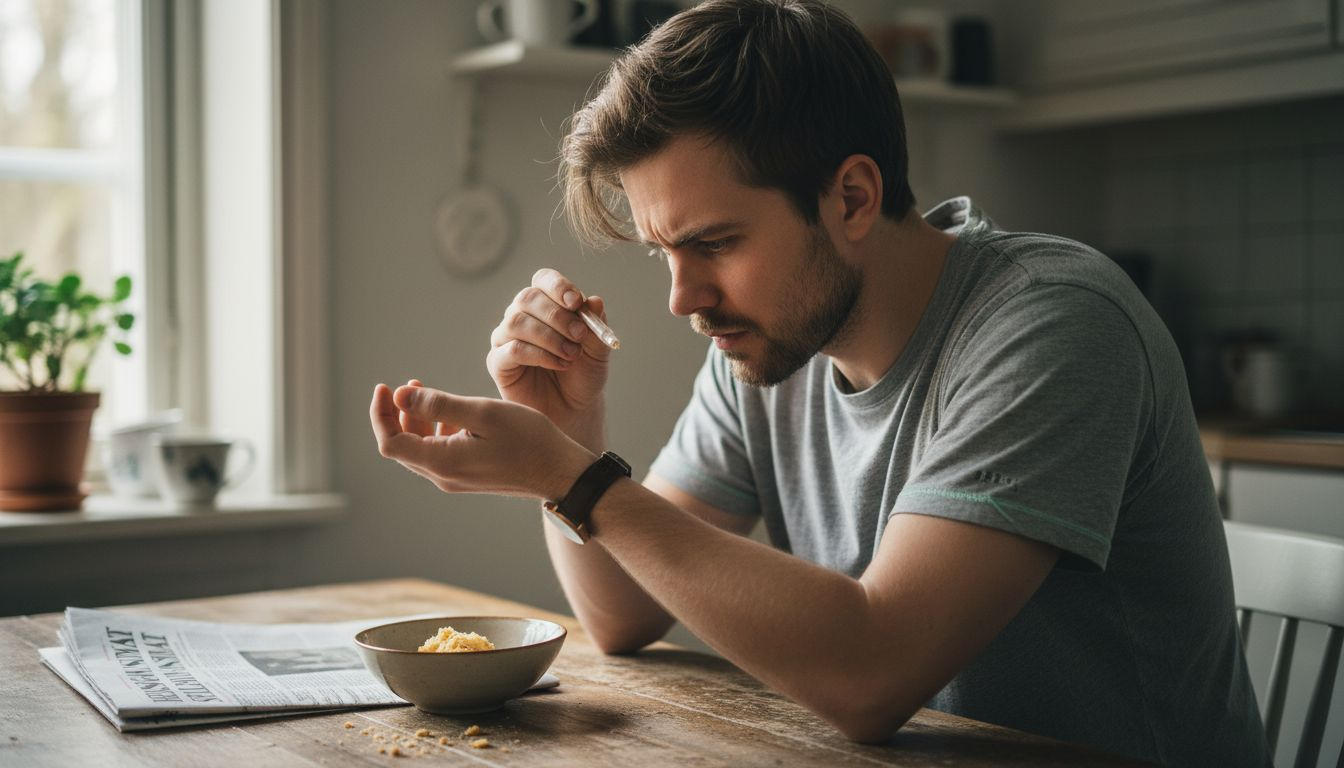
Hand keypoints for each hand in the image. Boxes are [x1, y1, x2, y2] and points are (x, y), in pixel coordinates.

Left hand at [369, 381, 593, 500]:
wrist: (560, 473)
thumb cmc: (529, 439)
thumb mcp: (483, 413)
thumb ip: (439, 404)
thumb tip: (398, 396)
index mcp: (442, 462)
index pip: (390, 443)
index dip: (380, 415)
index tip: (386, 386)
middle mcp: (444, 476)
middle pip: (402, 446)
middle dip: (397, 413)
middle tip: (409, 383)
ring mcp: (456, 479)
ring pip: (420, 448)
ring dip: (416, 419)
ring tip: (423, 390)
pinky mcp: (469, 476)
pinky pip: (439, 453)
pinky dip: (435, 429)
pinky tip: (450, 414)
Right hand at [487, 269, 610, 443]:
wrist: (573, 410)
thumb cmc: (582, 375)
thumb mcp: (597, 350)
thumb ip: (596, 326)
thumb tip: (595, 300)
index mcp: (545, 304)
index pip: (543, 280)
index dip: (558, 286)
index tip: (576, 302)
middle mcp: (521, 315)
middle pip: (527, 297)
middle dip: (557, 315)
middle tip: (579, 335)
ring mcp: (505, 338)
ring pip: (517, 322)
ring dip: (549, 337)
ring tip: (572, 355)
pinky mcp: (498, 362)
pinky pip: (512, 349)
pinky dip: (539, 355)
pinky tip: (559, 365)